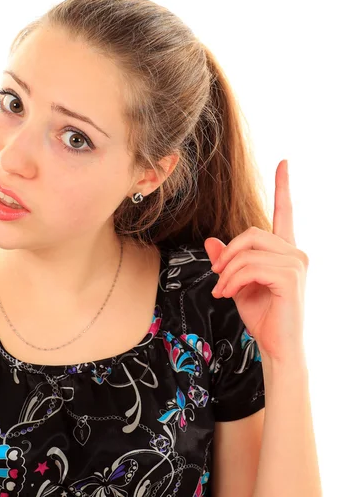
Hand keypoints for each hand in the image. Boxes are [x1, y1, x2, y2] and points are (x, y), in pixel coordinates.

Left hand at [204, 159, 308, 363]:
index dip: (283, 186)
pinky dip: (231, 279)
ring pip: (247, 250)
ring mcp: (296, 262)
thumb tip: (211, 241)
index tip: (284, 162)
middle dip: (227, 254)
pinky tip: (227, 294)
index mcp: (285, 250)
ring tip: (221, 289)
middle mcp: (295, 251)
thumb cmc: (261, 314)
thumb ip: (227, 260)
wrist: (275, 345)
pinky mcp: (290, 275)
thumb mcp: (236, 282)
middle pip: (251, 232)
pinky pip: (250, 266)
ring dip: (226, 271)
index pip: (285, 212)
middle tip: (216, 275)